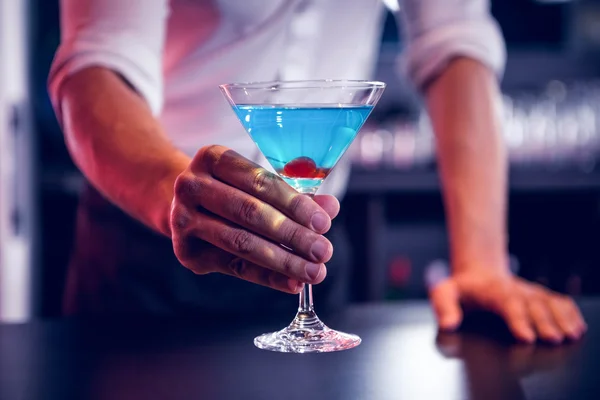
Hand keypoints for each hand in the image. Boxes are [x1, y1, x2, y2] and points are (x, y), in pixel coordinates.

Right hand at [170, 145, 339, 292]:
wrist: (180, 204)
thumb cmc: (230, 189)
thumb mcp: (257, 184)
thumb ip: (294, 195)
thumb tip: (330, 208)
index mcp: (212, 158)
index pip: (260, 182)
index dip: (294, 204)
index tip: (323, 223)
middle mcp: (192, 186)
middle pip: (250, 213)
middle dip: (292, 235)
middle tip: (323, 251)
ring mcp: (184, 220)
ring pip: (240, 243)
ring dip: (283, 260)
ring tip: (313, 271)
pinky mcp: (187, 252)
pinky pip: (234, 267)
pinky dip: (267, 277)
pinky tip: (292, 282)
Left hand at [429, 271, 586, 343]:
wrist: (477, 274)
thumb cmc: (461, 289)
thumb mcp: (444, 292)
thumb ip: (444, 307)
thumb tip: (449, 324)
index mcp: (492, 290)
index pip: (506, 303)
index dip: (517, 319)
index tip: (525, 336)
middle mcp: (515, 289)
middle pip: (532, 304)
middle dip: (543, 322)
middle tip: (553, 339)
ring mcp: (529, 292)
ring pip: (549, 302)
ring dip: (561, 317)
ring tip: (571, 334)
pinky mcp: (539, 295)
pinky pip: (558, 301)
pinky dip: (570, 312)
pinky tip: (577, 326)